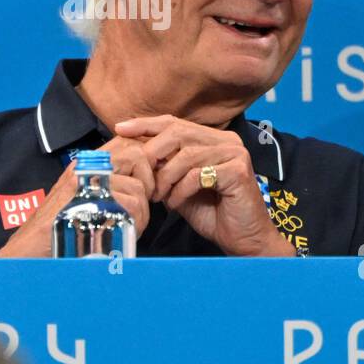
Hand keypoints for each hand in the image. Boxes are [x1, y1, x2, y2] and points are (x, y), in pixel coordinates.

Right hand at [0, 136, 153, 257]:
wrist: (30, 247)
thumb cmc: (60, 228)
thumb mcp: (85, 199)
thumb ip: (109, 186)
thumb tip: (144, 185)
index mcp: (87, 163)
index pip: (128, 142)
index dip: (147, 161)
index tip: (149, 186)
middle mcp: (85, 166)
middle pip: (137, 153)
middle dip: (151, 180)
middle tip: (147, 203)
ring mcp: (85, 181)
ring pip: (138, 186)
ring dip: (144, 210)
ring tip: (133, 225)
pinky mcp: (87, 200)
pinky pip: (130, 205)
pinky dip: (136, 222)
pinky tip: (127, 233)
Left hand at [114, 115, 293, 257]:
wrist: (243, 240)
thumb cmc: (212, 213)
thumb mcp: (180, 186)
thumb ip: (164, 168)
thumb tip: (134, 154)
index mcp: (213, 139)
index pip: (175, 122)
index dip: (146, 124)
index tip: (120, 129)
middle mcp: (227, 140)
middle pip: (179, 132)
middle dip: (152, 153)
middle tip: (141, 176)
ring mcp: (235, 153)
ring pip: (187, 154)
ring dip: (166, 177)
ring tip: (158, 196)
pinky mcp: (239, 170)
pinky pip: (198, 174)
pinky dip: (181, 190)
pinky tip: (175, 203)